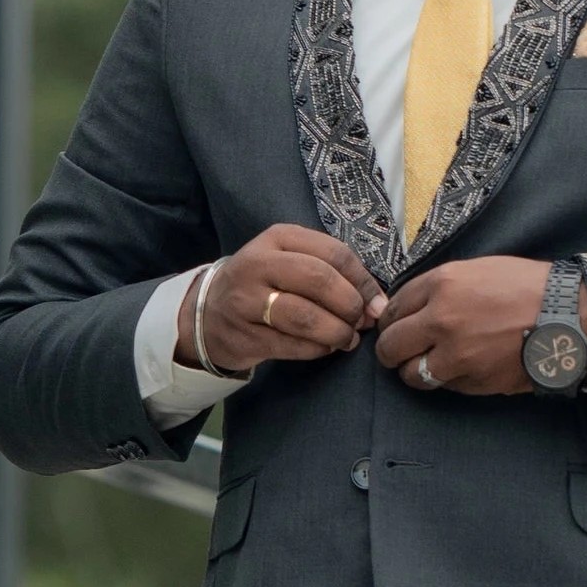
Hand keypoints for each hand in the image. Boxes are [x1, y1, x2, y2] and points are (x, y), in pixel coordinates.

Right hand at [189, 221, 384, 374]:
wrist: (210, 313)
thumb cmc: (264, 284)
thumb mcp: (291, 260)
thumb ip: (333, 273)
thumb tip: (377, 304)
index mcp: (278, 237)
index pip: (334, 253)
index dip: (363, 280)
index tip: (376, 302)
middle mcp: (258, 264)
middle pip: (319, 280)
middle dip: (350, 305)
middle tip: (362, 322)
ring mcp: (246, 301)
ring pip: (306, 316)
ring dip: (337, 331)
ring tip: (348, 339)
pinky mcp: (244, 335)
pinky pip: (293, 346)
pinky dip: (319, 349)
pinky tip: (327, 347)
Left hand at [375, 257, 573, 397]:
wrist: (570, 316)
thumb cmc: (527, 287)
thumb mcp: (478, 270)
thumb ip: (439, 288)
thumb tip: (407, 309)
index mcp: (443, 285)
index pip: (393, 309)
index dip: (389, 321)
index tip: (394, 326)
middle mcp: (442, 320)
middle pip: (390, 346)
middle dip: (390, 350)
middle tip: (399, 351)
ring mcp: (457, 355)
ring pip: (411, 375)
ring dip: (414, 371)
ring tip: (427, 364)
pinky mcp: (474, 381)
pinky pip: (444, 386)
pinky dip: (447, 380)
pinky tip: (462, 367)